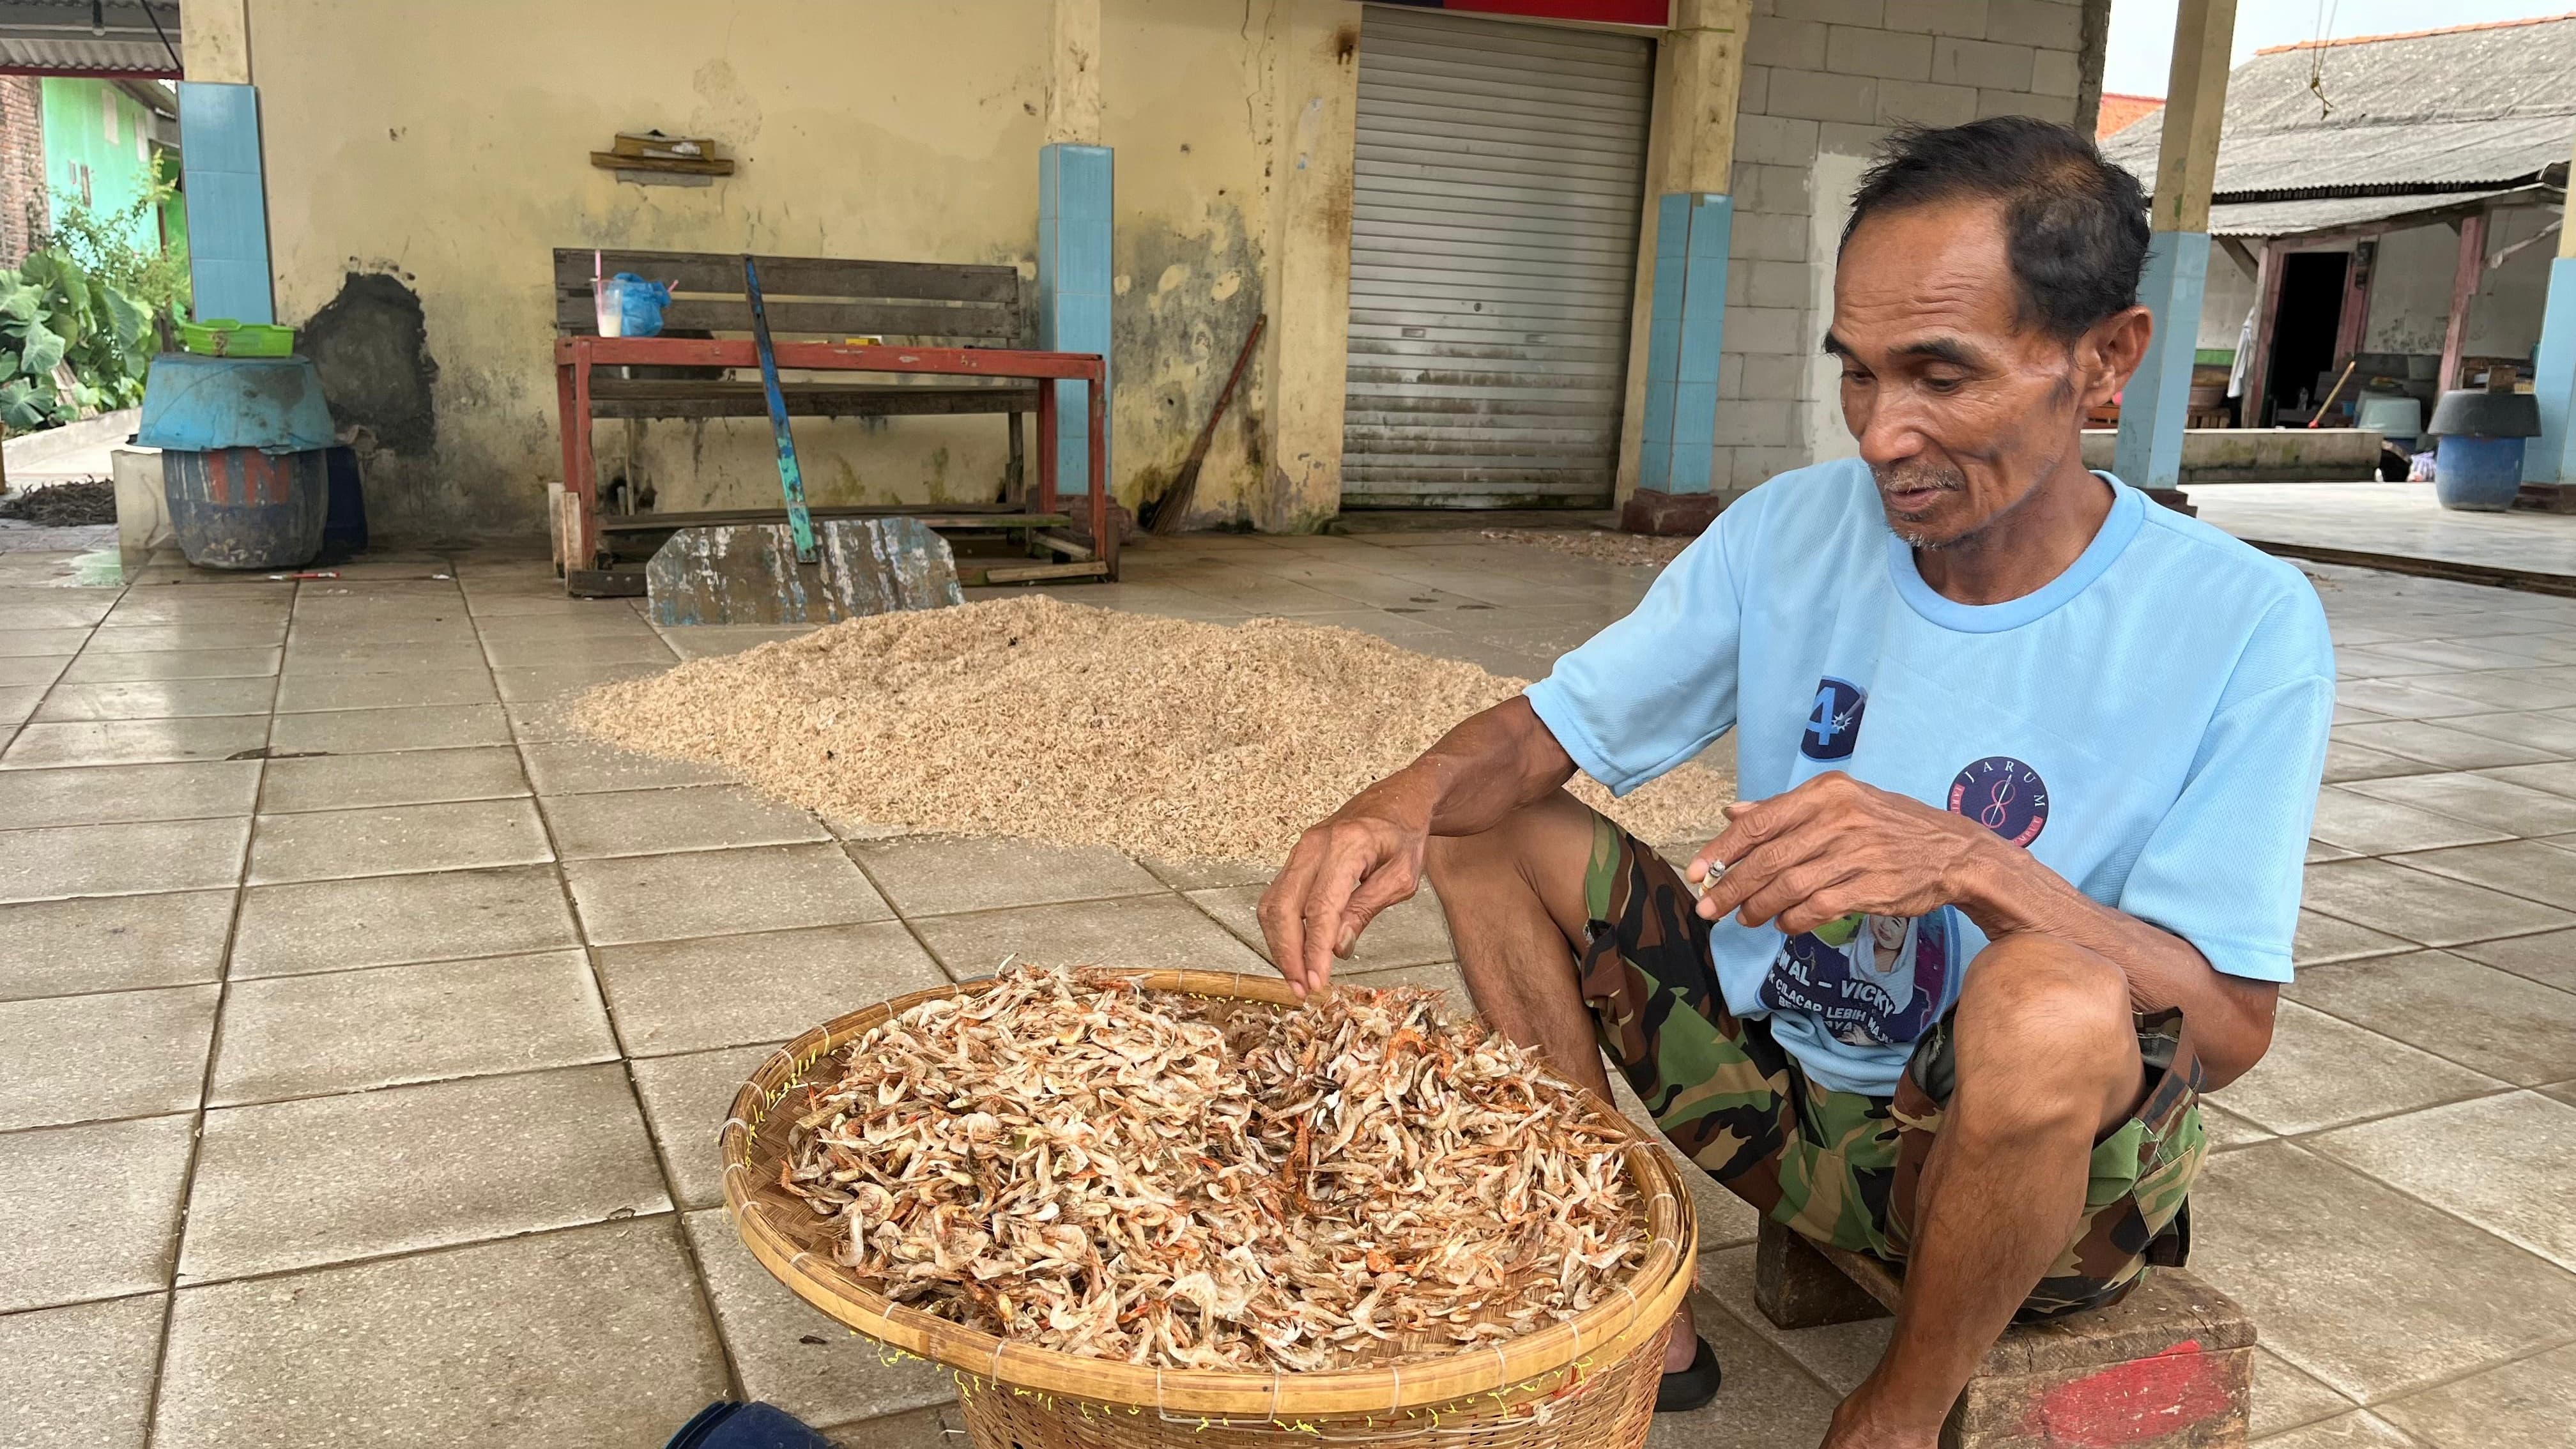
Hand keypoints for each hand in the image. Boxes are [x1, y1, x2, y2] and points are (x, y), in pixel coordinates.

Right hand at [1258, 786, 1431, 998]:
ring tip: (1296, 977)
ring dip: (1279, 945)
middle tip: (1302, 988)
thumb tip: (1338, 947)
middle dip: (1288, 954)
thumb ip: (1368, 909)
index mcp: (1347, 846)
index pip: (1320, 908)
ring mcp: (1300, 850)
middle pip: (1283, 908)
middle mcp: (1314, 845)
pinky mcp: (1296, 858)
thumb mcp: (1403, 876)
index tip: (1317, 981)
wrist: (1396, 799)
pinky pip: (1277, 897)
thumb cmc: (1404, 835)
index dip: (1315, 950)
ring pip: (1272, 905)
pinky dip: (1280, 929)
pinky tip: (1294, 951)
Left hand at [1688, 772, 1998, 936]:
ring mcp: (1857, 853)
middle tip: (1708, 908)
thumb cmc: (1891, 826)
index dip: (1722, 849)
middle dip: (1731, 887)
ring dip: (1758, 907)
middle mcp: (1839, 819)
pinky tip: (1783, 925)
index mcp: (1826, 793)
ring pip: (1789, 885)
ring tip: (1745, 919)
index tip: (1696, 872)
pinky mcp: (1872, 886)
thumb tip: (1733, 813)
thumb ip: (1786, 810)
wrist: (1955, 851)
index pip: (1759, 821)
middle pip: (1768, 858)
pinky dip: (1794, 920)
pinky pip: (1819, 907)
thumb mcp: (1842, 803)